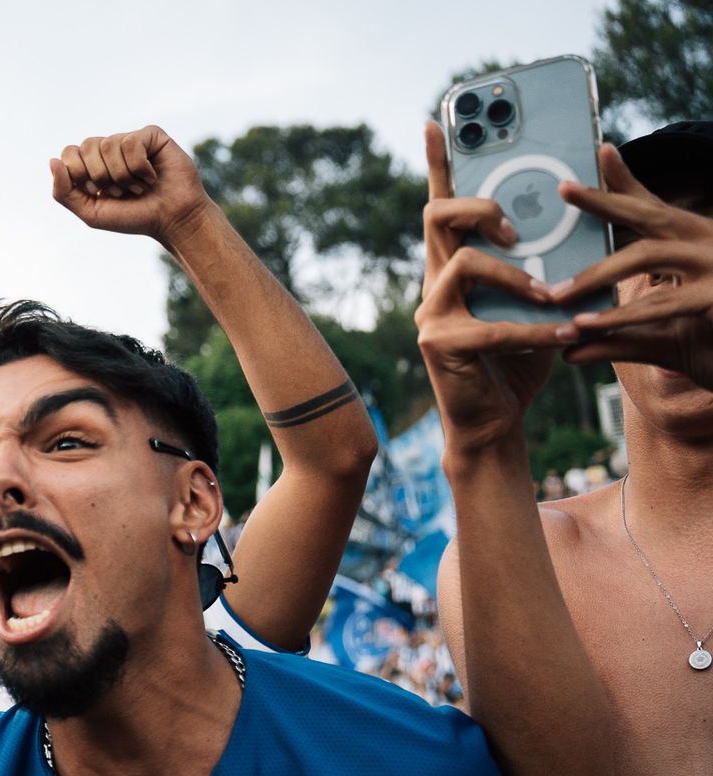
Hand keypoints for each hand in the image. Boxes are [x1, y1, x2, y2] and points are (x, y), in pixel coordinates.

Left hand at [50, 126, 212, 247]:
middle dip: (100, 176)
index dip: (79, 174)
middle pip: (86, 146)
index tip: (98, 192)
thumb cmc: (132, 217)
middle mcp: (109, 149)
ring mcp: (130, 140)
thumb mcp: (91, 212)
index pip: (69, 153)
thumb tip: (52, 161)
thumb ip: (64, 192)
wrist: (171, 219)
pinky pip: (132, 142)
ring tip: (137, 186)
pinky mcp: (151, 135)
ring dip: (122, 175)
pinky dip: (139, 167)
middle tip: (120, 191)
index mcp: (92, 164)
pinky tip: (152, 176)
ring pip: (109, 144)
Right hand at [415, 122, 569, 456]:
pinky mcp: (439, 345)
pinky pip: (492, 324)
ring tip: (550, 295)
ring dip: (516, 275)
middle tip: (518, 228)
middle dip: (480, 206)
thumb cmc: (517, 359)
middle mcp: (434, 283)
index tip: (438, 122)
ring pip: (464, 262)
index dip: (437, 163)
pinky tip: (567, 335)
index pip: (441, 204)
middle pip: (437, 216)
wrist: (494, 421)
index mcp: (455, 266)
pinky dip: (537, 330)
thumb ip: (543, 264)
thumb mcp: (535, 301)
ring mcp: (432, 313)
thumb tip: (576, 223)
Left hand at [548, 144, 712, 389]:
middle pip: (652, 215)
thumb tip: (574, 327)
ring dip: (596, 274)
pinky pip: (660, 306)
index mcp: (696, 240)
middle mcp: (707, 244)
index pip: (654, 206)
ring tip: (552, 293)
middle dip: (607, 201)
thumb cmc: (709, 332)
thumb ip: (621, 316)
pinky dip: (619, 316)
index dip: (624, 183)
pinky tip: (584, 325)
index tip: (599, 152)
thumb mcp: (666, 314)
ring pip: (648, 256)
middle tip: (565, 188)